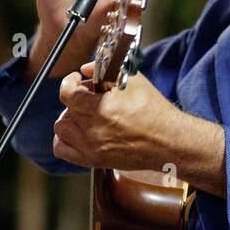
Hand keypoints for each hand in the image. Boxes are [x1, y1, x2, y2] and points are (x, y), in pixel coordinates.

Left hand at [52, 63, 180, 169]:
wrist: (167, 141)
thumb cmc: (154, 111)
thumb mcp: (133, 81)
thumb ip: (105, 71)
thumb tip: (86, 69)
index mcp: (102, 108)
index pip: (68, 93)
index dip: (69, 82)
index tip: (75, 80)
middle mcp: (94, 130)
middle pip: (67, 108)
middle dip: (76, 98)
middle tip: (88, 96)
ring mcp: (92, 147)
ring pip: (61, 128)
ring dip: (69, 118)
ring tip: (83, 115)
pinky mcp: (93, 160)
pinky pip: (62, 150)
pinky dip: (64, 139)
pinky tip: (76, 132)